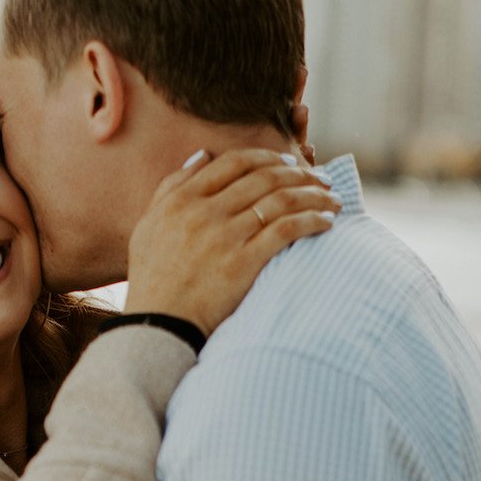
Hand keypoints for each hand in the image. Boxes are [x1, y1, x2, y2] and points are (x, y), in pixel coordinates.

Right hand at [126, 148, 339, 335]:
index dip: (267, 156)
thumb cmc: (152, 279)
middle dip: (299, 173)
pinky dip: (311, 220)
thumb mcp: (148, 225)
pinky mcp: (243, 264)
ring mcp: (225, 238)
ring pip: (281, 200)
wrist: (158, 325)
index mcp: (182, 200)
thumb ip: (171, 187)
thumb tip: (203, 154)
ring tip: (332, 198)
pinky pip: (286, 231)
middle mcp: (204, 213)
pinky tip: (326, 222)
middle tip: (320, 178)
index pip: (234, 162)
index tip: (287, 162)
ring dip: (313, 195)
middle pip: (264, 177)